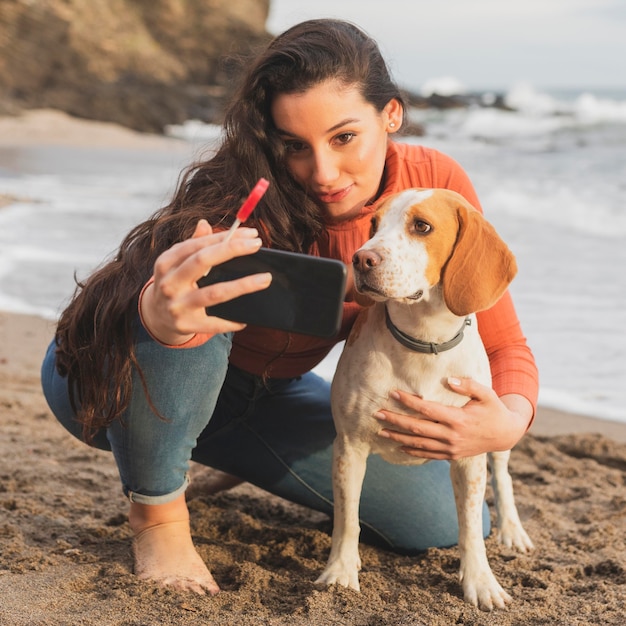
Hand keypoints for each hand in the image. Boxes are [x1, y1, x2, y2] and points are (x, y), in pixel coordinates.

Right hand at [140, 219, 271, 344]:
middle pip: (203, 261)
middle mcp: (169, 283)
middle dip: (232, 250)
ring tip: (265, 279)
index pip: (198, 244)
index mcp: (166, 262)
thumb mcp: (176, 263)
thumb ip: (193, 244)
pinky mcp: (186, 325)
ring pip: (214, 293)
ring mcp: (177, 306)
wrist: (156, 317)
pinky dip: (233, 320)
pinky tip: (247, 318)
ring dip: (243, 285)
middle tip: (257, 244)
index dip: (225, 237)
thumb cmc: (174, 282)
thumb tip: (205, 223)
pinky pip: (215, 323)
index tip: (250, 233)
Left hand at [375, 377, 532, 459]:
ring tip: (381, 431)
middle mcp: (452, 435)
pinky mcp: (451, 455)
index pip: (427, 410)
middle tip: (377, 414)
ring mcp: (451, 448)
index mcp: (458, 419)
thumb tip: (449, 380)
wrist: (505, 435)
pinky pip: (428, 455)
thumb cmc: (493, 409)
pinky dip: (412, 451)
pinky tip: (398, 445)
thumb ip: (468, 386)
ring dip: (398, 437)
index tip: (393, 393)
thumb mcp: (486, 394)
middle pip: (417, 428)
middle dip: (395, 421)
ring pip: (419, 444)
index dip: (408, 402)